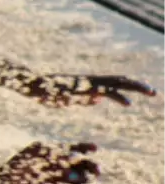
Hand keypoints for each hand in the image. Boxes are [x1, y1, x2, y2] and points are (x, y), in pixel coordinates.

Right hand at [24, 73, 155, 106]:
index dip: (129, 87)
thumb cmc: (46, 93)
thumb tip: (99, 99)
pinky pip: (103, 91)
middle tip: (154, 92)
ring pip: (116, 83)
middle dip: (137, 86)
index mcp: (88, 84)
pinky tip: (128, 103)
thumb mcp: (68, 99)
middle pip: (119, 80)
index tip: (144, 92)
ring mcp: (87, 82)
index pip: (114, 82)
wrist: (31, 85)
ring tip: (151, 93)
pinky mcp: (82, 87)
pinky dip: (117, 96)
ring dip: (135, 88)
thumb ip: (84, 99)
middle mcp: (90, 81)